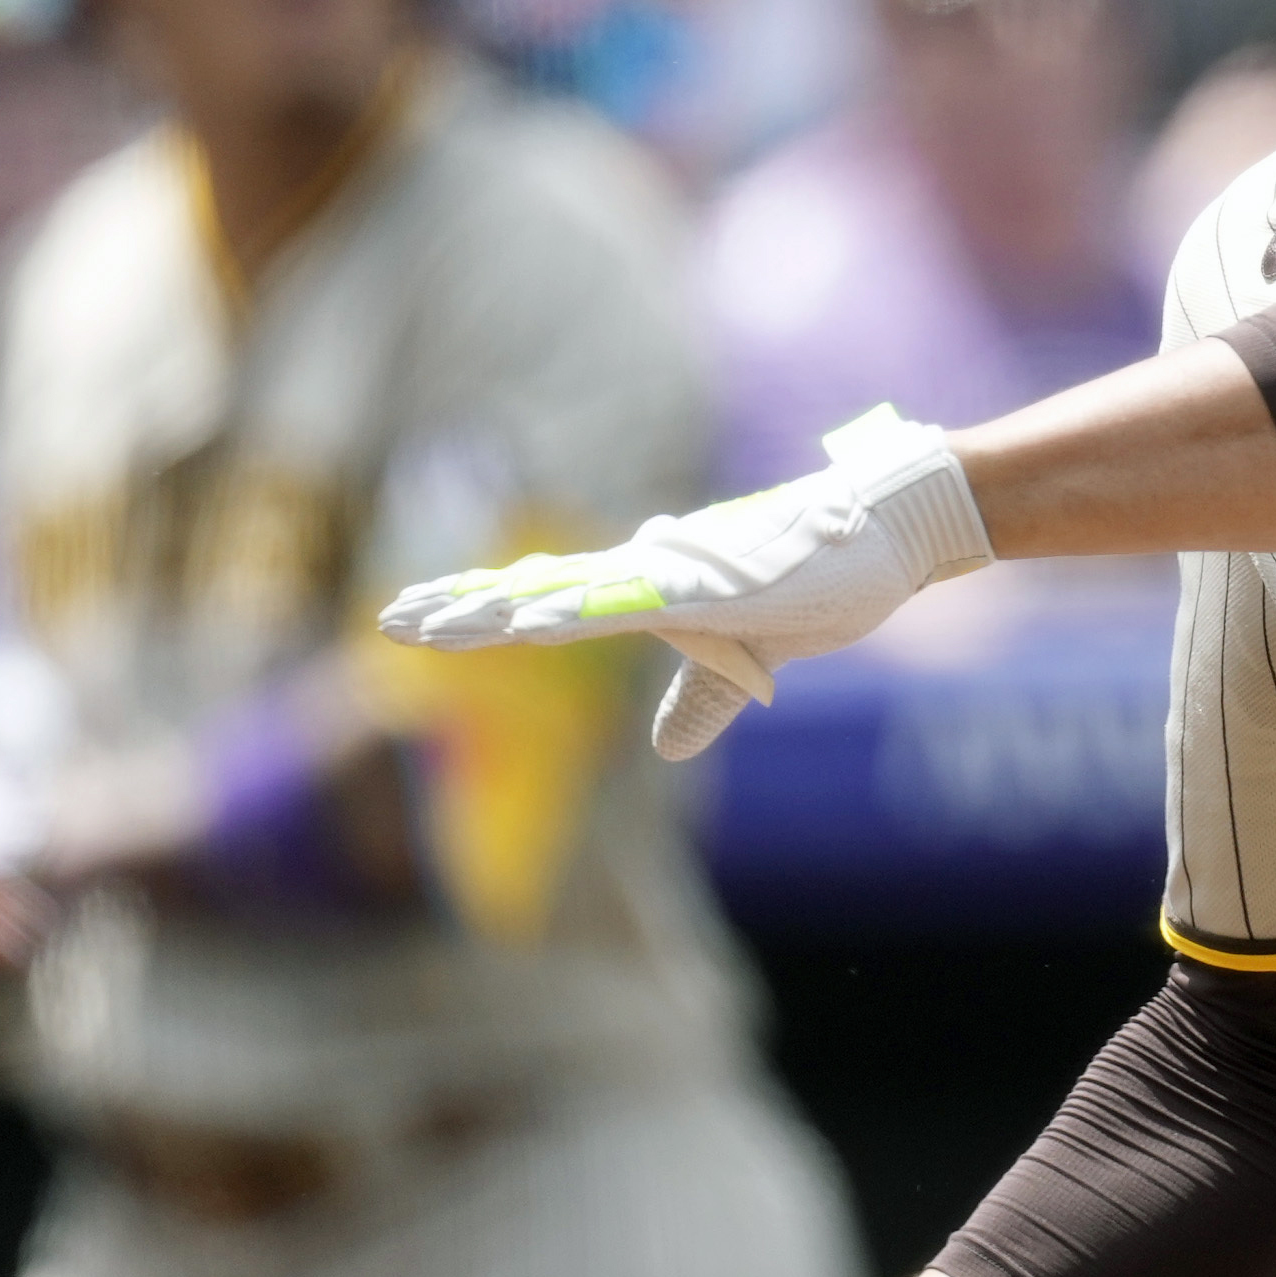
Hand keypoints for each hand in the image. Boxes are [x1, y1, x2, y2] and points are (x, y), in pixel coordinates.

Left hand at [372, 406, 987, 759]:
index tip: (412, 619)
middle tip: (388, 622)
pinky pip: (627, 603)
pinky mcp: (709, 588)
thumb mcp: (751, 658)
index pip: (545, 599)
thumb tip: (667, 746)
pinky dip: (571, 610)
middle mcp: (647, 575)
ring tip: (428, 625)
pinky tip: (525, 621)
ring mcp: (674, 578)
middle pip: (534, 591)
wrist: (887, 530)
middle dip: (459, 608)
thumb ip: (702, 700)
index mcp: (651, 590)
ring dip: (492, 610)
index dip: (477, 609)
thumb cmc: (825, 579)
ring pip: (563, 595)